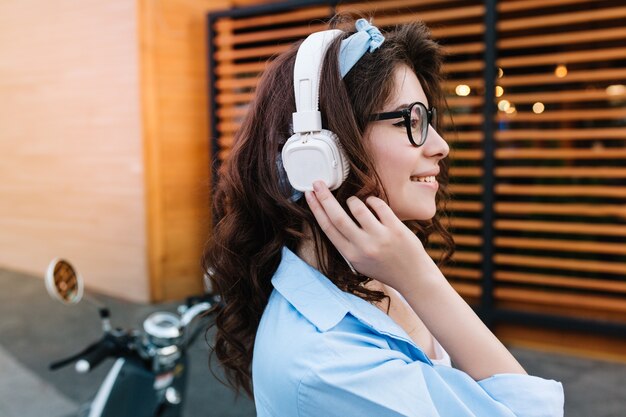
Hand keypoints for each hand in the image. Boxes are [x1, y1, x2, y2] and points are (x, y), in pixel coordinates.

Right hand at [304, 181, 427, 292]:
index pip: (328, 228)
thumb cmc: (384, 267)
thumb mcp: (359, 262)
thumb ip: (347, 243)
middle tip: (317, 183)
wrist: (413, 278)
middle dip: (324, 197)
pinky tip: (372, 202)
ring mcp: (380, 237)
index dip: (316, 209)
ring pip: (358, 208)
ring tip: (354, 201)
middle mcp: (363, 247)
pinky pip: (379, 206)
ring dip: (353, 200)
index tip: (309, 195)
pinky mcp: (396, 229)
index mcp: (351, 255)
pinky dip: (372, 200)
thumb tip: (332, 215)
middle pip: (337, 217)